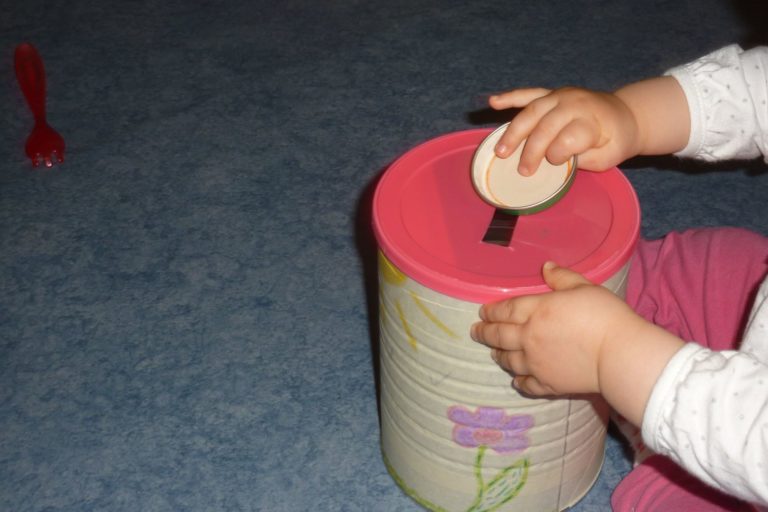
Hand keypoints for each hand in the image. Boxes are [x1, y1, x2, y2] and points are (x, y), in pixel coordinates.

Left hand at [470, 261, 646, 396]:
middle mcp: (529, 337)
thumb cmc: (605, 316)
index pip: (505, 310)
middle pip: (500, 335)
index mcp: (537, 310)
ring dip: (499, 356)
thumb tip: (545, 267)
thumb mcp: (584, 287)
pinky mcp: (548, 384)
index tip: (482, 312)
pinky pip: (526, 385)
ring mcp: (536, 363)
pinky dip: (519, 382)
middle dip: (484, 333)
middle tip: (475, 332)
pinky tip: (516, 381)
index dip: (491, 311)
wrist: (619, 354)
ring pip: (509, 360)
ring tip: (494, 353)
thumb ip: (562, 277)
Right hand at [488, 87, 640, 174]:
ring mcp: (561, 95)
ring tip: (500, 151)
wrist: (625, 115)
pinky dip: (510, 97)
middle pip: (545, 126)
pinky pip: (528, 93)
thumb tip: (553, 161)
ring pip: (532, 111)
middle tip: (522, 171)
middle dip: (531, 150)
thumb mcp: (606, 157)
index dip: (559, 155)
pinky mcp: (551, 93)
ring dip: (513, 132)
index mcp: (591, 120)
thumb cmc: (614, 141)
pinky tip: (493, 102)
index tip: (557, 165)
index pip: (568, 138)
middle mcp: (574, 103)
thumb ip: (580, 158)